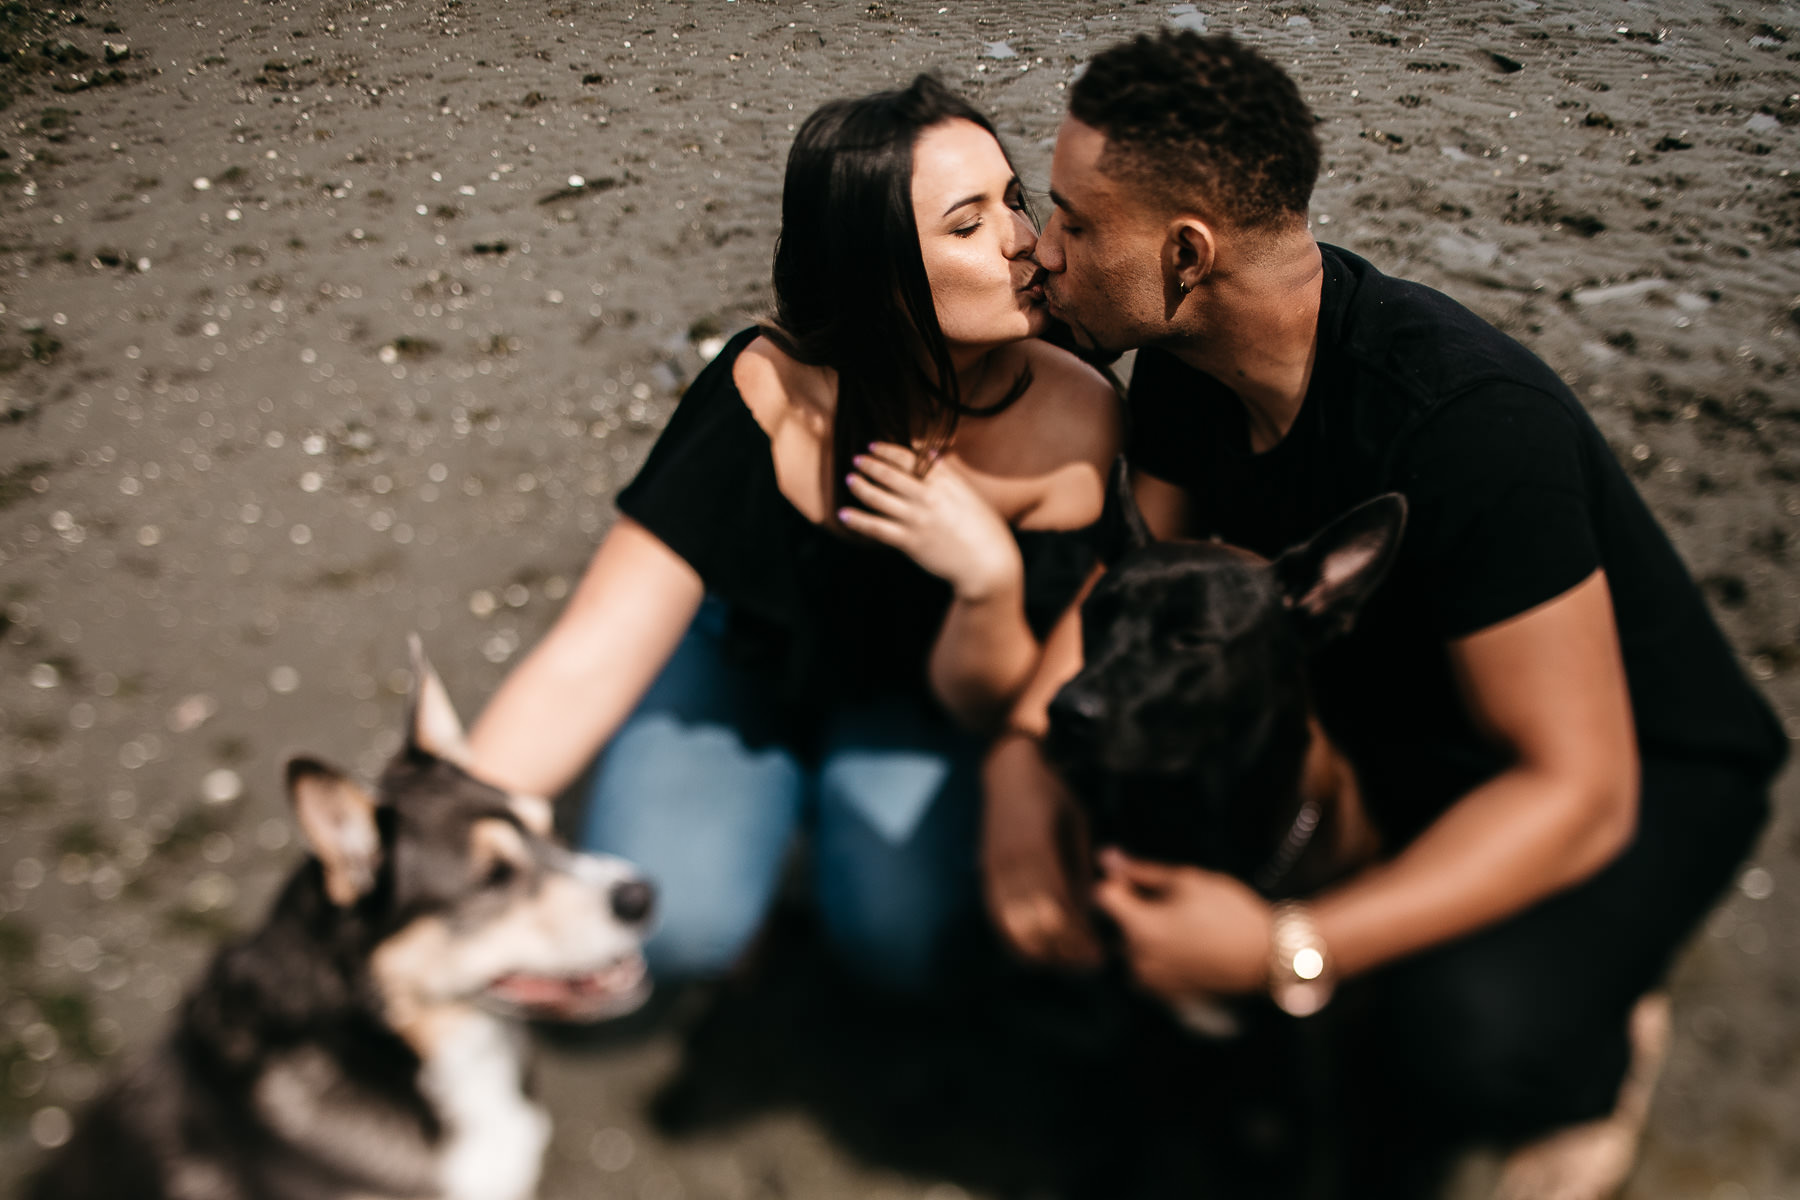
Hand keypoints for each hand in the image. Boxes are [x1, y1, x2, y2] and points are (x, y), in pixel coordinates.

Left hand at [839, 443, 1022, 602]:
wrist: (988, 563)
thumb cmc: (984, 529)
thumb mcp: (969, 495)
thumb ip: (948, 473)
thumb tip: (931, 453)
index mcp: (945, 483)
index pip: (910, 459)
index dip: (887, 450)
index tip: (874, 446)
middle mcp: (929, 497)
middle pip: (891, 475)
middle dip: (870, 464)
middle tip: (856, 459)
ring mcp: (918, 520)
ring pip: (879, 498)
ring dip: (861, 487)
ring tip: (849, 479)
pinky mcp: (910, 542)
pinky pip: (877, 529)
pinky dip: (858, 521)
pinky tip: (843, 515)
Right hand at [981, 734, 1103, 968]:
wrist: (1009, 771)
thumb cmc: (1052, 794)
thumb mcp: (1077, 824)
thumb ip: (1079, 867)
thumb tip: (1088, 911)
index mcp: (1039, 848)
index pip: (1060, 907)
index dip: (1079, 937)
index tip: (1098, 955)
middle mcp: (1012, 862)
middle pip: (1037, 922)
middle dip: (1064, 951)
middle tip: (1087, 965)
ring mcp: (995, 868)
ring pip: (1013, 925)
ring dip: (1039, 951)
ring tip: (1064, 964)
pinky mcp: (986, 872)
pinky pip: (995, 915)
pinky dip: (1013, 939)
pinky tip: (1031, 952)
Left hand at [1091, 848, 1272, 999]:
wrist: (1268, 957)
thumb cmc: (1230, 914)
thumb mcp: (1187, 881)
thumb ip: (1141, 871)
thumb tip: (1106, 857)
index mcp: (1139, 929)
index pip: (1102, 896)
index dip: (1118, 881)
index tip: (1141, 878)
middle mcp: (1138, 960)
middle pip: (1117, 923)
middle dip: (1135, 907)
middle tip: (1174, 901)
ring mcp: (1152, 982)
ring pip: (1131, 946)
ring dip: (1145, 932)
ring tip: (1184, 923)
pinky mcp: (1166, 994)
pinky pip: (1148, 966)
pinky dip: (1159, 953)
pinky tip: (1188, 943)